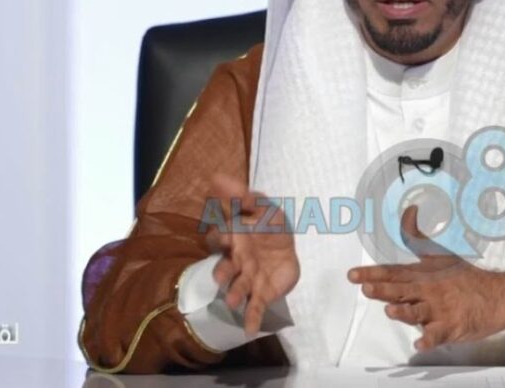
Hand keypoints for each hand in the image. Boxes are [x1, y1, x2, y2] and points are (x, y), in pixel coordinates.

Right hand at [202, 174, 299, 336]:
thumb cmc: (270, 224)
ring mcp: (248, 277)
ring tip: (233, 302)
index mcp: (234, 238)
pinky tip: (249, 330)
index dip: (218, 237)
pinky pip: (255, 306)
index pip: (221, 238)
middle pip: (225, 267)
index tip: (217, 235)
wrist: (288, 246)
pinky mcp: (262, 291)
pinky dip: (251, 318)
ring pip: (238, 287)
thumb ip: (242, 195)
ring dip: (234, 295)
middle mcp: (237, 260)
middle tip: (219, 277)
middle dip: (221, 273)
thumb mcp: (262, 206)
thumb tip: (217, 175)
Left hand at [347, 206, 504, 350]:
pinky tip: (420, 343)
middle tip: (367, 288)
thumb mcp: (440, 255)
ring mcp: (441, 310)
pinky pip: (439, 335)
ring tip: (391, 310)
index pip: (393, 273)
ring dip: (405, 311)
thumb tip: (408, 210)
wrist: (500, 295)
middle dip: (384, 289)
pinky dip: (430, 339)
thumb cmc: (465, 277)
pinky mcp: (453, 327)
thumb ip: (417, 237)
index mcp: (423, 275)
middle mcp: (430, 291)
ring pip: (419, 312)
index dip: (372, 273)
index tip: (353, 275)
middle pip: (402, 290)